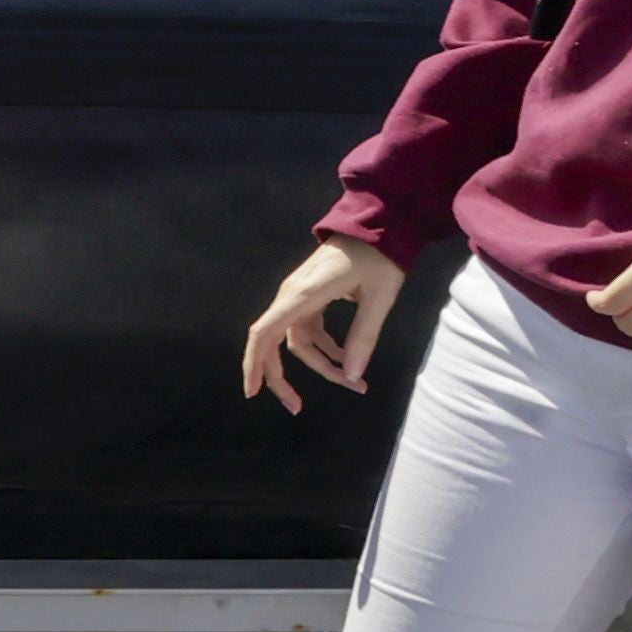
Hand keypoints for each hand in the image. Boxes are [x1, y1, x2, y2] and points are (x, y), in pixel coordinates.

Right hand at [242, 236, 406, 413]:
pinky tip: (348, 360)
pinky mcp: (310, 297)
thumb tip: (352, 377)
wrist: (379, 224)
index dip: (254, 363)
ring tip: (353, 384)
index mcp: (302, 295)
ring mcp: (299, 296)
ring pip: (297, 341)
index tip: (252, 392)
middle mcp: (292, 296)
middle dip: (282, 378)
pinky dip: (325, 349)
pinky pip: (308, 330)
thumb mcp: (379, 298)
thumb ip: (363, 337)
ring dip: (320, 365)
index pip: (265, 332)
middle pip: (273, 343)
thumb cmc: (379, 258)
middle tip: (297, 408)